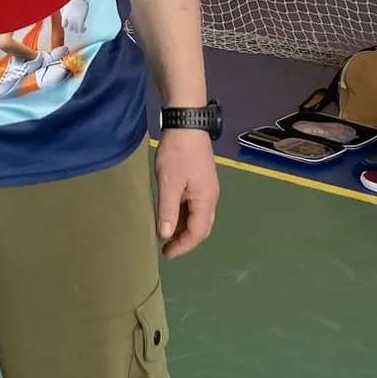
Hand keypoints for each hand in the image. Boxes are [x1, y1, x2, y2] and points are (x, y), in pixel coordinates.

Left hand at [155, 128, 218, 258]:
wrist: (187, 124)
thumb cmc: (177, 153)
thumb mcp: (168, 183)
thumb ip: (168, 210)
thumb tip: (165, 235)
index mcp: (205, 200)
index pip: (197, 233)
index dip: (182, 246)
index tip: (166, 253)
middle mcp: (211, 197)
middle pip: (202, 227)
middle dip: (185, 240)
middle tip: (166, 247)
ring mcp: (207, 189)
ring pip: (199, 217)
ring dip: (184, 228)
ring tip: (166, 234)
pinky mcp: (201, 181)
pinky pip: (195, 206)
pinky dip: (184, 215)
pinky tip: (171, 215)